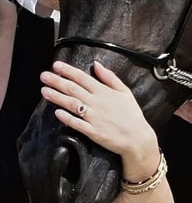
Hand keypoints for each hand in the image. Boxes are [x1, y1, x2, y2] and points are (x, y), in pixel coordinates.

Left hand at [41, 61, 158, 176]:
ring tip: (44, 91)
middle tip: (43, 75)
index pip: (82, 77)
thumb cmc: (132, 114)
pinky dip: (66, 118)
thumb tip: (96, 64)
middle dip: (57, 81)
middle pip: (73, 89)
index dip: (68, 71)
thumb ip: (110, 77)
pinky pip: (76, 123)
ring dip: (57, 97)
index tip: (56, 65)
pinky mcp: (92, 131)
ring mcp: (93, 117)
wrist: (137, 138)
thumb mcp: (125, 91)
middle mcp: (96, 103)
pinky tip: (56, 112)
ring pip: (71, 104)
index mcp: (104, 91)